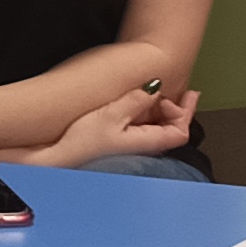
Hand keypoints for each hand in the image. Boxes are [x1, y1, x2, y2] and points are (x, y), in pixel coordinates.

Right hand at [48, 84, 199, 169]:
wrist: (58, 159)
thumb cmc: (81, 144)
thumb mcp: (112, 114)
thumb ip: (136, 100)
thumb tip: (157, 86)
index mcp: (147, 143)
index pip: (181, 131)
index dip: (186, 111)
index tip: (187, 93)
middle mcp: (143, 148)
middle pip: (173, 130)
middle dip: (181, 110)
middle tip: (188, 92)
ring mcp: (131, 147)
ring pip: (158, 129)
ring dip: (165, 111)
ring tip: (166, 95)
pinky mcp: (120, 144)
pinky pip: (144, 129)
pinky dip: (150, 115)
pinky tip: (142, 105)